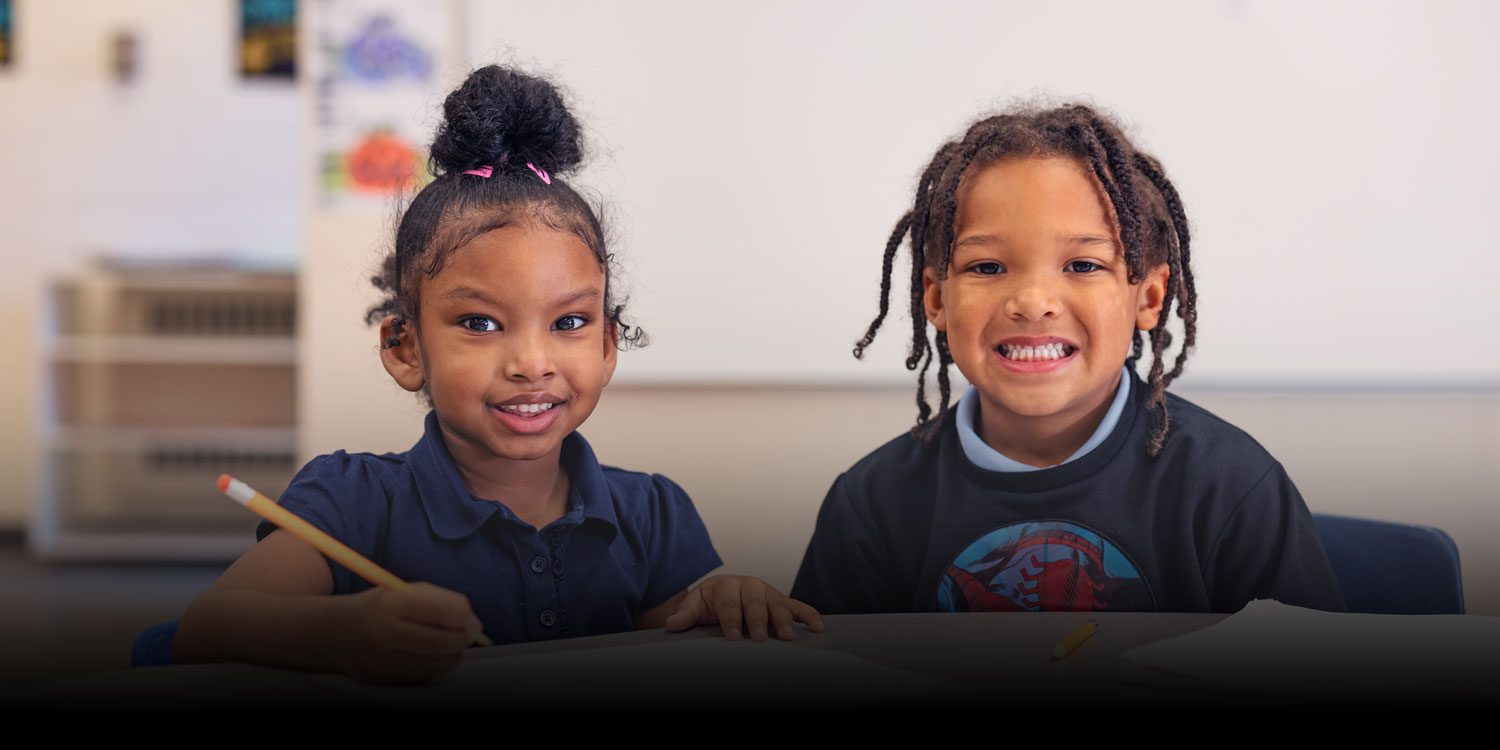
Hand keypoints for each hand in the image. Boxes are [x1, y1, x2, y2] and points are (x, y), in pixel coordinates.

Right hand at [339, 582, 484, 684]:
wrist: (332, 632)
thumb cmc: (377, 607)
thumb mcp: (403, 592)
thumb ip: (442, 600)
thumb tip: (476, 625)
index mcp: (392, 604)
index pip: (445, 611)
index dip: (464, 614)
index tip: (466, 615)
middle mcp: (385, 633)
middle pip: (444, 641)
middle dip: (463, 637)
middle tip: (465, 633)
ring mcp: (383, 659)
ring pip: (437, 664)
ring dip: (454, 654)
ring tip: (452, 644)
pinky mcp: (383, 679)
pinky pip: (424, 677)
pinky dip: (437, 667)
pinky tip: (435, 656)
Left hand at [663, 575, 825, 640]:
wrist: (719, 594)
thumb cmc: (708, 603)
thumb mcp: (694, 606)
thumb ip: (685, 615)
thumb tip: (672, 623)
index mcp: (725, 585)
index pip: (729, 603)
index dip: (731, 620)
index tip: (733, 637)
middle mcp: (749, 585)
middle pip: (755, 601)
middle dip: (758, 620)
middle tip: (760, 638)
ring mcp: (767, 592)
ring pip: (777, 603)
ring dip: (784, 619)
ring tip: (788, 638)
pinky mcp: (780, 600)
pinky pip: (797, 606)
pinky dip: (809, 615)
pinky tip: (818, 628)